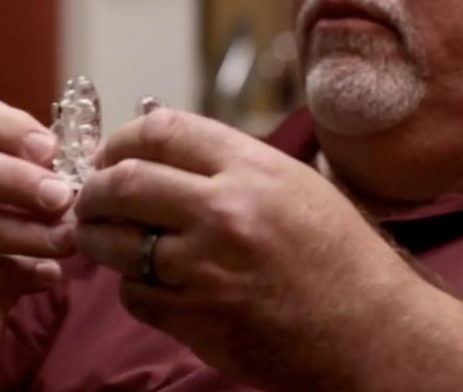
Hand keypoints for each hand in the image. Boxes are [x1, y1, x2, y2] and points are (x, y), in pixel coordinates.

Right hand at [0, 98, 76, 364]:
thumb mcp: (22, 198)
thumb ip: (50, 172)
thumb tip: (98, 156)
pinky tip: (49, 275)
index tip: (53, 150)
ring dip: (25, 233)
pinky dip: (14, 275)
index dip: (11, 129)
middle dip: (17, 181)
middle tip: (63, 198)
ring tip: (69, 242)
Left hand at [74, 108, 419, 390]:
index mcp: (254, 168)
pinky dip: (132, 287)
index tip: (111, 153)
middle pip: (123, 182)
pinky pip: (134, 294)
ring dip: (99, 238)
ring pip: (115, 241)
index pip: (161, 131)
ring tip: (102, 237)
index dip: (122, 139)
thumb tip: (168, 152)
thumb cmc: (342, 257)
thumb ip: (233, 165)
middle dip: (94, 189)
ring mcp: (206, 267)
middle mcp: (225, 210)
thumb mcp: (296, 186)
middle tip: (90, 197)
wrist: (372, 331)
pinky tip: (150, 283)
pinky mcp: (196, 318)